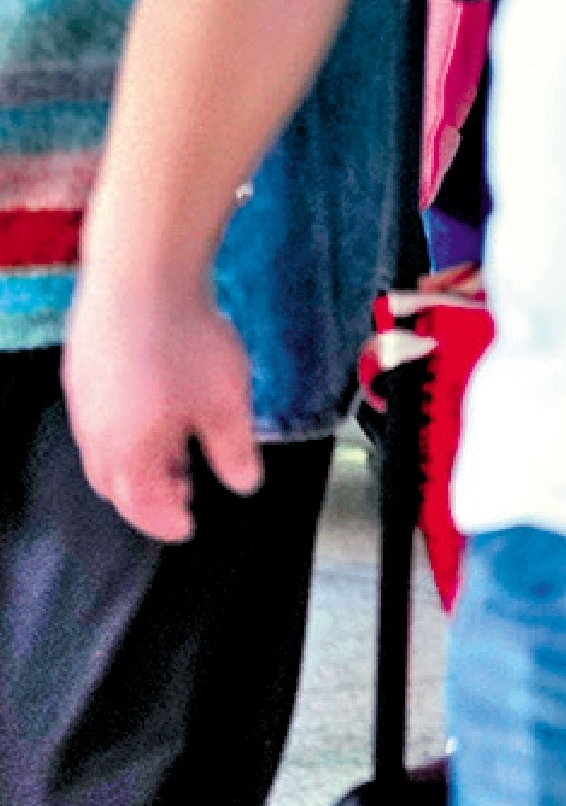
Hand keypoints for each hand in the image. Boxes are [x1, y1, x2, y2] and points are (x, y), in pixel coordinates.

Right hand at [64, 268, 259, 544]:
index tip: (187, 527)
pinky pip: (99, 420)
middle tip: (184, 491)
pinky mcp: (81, 370)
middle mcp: (93, 434)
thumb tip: (243, 486)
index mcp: (127, 453)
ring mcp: (82, 401)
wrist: (140, 278)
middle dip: (147, 495)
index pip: (140, 505)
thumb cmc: (187, 345)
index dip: (165, 521)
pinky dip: (125, 432)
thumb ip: (233, 450)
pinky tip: (156, 410)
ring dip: (137, 462)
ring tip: (176, 451)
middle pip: (114, 483)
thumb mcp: (226, 402)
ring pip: (103, 451)